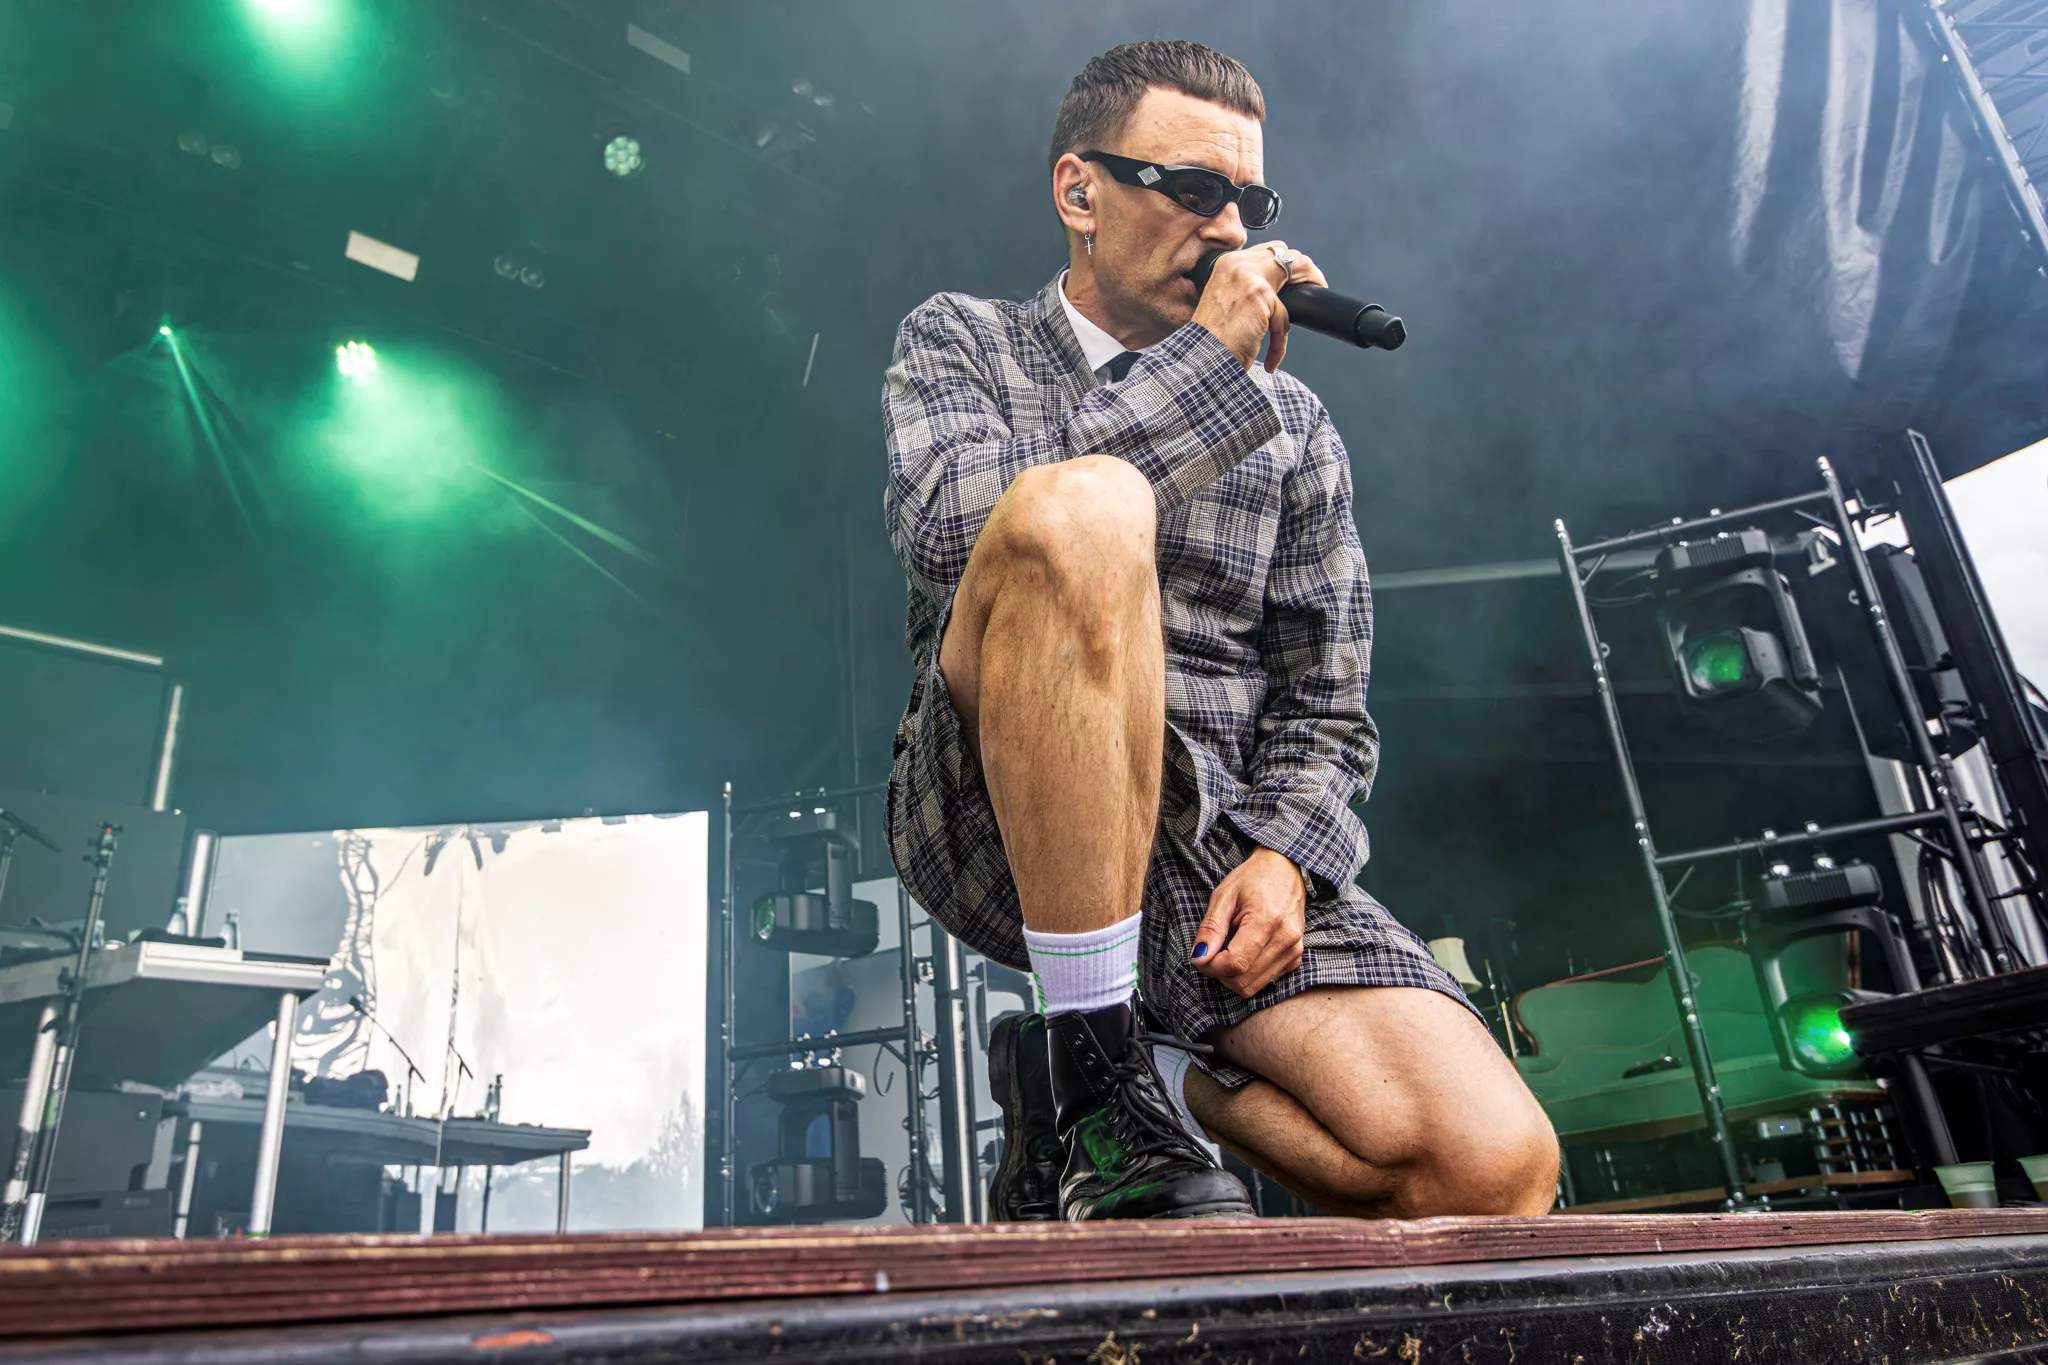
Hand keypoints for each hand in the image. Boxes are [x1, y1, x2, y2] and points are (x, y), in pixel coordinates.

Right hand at [1190, 242, 1329, 373]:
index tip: (1296, 281)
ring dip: (1309, 284)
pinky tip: (1272, 357)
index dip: (1285, 265)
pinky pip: (1284, 315)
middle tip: (1316, 286)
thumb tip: (1275, 292)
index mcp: (1226, 264)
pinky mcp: (1259, 294)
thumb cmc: (1210, 342)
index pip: (1265, 251)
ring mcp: (1247, 276)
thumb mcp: (1225, 305)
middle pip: (1283, 252)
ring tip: (1312, 303)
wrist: (1199, 361)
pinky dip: (1280, 340)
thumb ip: (1246, 290)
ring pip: (1295, 267)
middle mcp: (1236, 264)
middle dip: (1305, 268)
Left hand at [1191, 847, 1306, 997]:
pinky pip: (1266, 980)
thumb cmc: (1253, 878)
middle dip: (1220, 973)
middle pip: (1244, 981)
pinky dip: (1249, 973)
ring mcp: (1294, 950)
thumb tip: (1199, 958)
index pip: (1236, 964)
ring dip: (1233, 976)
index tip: (1201, 955)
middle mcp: (1286, 939)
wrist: (1285, 869)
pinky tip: (1245, 951)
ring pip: (1254, 986)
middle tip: (1212, 952)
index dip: (1212, 966)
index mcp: (1267, 920)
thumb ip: (1211, 929)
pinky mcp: (1295, 957)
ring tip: (1228, 950)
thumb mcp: (1224, 896)